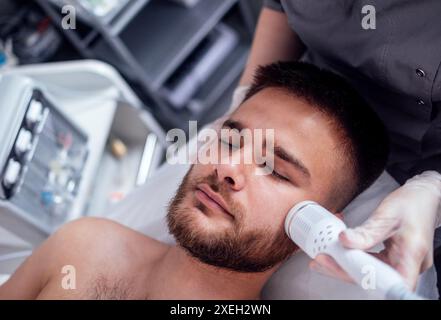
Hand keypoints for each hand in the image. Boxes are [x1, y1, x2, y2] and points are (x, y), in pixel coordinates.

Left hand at [310, 171, 440, 289]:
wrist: (423, 197)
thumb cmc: (411, 204)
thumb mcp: (386, 215)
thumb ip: (366, 231)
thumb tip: (343, 240)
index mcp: (411, 254)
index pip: (389, 281)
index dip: (364, 278)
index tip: (339, 266)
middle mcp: (408, 265)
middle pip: (374, 279)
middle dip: (344, 271)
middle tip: (321, 260)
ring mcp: (401, 264)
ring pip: (370, 273)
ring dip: (345, 265)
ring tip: (322, 257)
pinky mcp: (393, 260)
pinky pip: (371, 264)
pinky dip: (353, 258)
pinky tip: (337, 251)